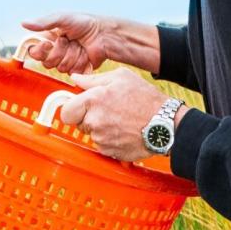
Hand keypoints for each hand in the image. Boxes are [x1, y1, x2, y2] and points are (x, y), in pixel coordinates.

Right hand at [20, 12, 110, 73]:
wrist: (103, 34)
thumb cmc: (84, 23)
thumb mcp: (62, 18)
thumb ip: (43, 22)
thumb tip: (24, 23)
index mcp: (49, 39)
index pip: (35, 52)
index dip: (40, 51)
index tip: (48, 44)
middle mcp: (55, 51)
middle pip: (47, 63)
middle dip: (59, 52)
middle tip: (68, 41)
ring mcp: (66, 61)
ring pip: (61, 68)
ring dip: (72, 55)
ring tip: (79, 46)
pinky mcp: (77, 69)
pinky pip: (73, 72)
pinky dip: (80, 62)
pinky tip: (85, 54)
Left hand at [59, 68, 182, 161]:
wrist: (165, 125)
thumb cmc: (145, 98)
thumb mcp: (121, 78)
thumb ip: (93, 79)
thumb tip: (75, 78)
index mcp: (93, 100)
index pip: (66, 112)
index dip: (72, 109)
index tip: (79, 108)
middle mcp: (94, 121)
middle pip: (78, 123)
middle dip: (88, 118)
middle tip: (108, 111)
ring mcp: (101, 139)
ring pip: (91, 134)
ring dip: (100, 129)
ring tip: (120, 120)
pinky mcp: (109, 152)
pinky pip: (102, 145)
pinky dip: (110, 140)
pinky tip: (124, 131)